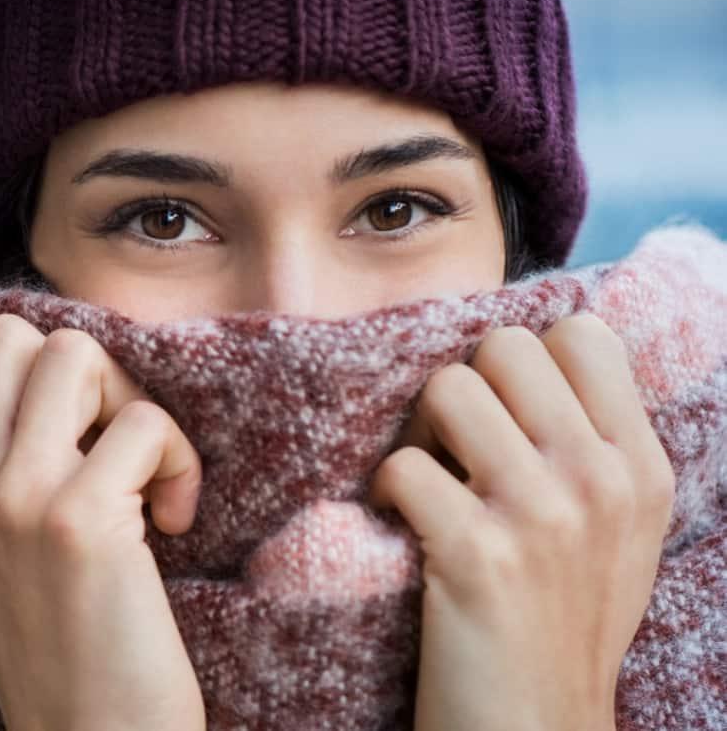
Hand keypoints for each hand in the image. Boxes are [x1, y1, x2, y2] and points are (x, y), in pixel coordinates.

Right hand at [0, 314, 206, 730]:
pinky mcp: (78, 521)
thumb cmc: (58, 647)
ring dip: (131, 399)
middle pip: (7, 335)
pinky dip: (179, 460)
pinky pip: (144, 422)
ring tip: (143, 470)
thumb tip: (45, 371)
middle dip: (77, 368)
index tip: (46, 410)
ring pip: (75, 354)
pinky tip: (175, 521)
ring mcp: (12, 500)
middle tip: (106, 437)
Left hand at [366, 314, 675, 730]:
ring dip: (417, 433)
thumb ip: (592, 445)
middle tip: (451, 447)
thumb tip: (532, 357)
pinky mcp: (477, 555)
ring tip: (426, 484)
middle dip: (464, 387)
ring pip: (447, 389)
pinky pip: (403, 465)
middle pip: (504, 348)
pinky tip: (399, 526)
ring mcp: (542, 515)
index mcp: (640, 467)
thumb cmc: (561, 623)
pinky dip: (384, 492)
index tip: (504, 413)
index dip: (525, 360)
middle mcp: (600, 480)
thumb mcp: (618, 531)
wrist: (536, 729)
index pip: (582, 333)